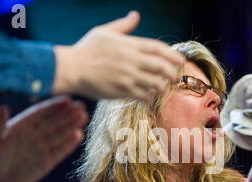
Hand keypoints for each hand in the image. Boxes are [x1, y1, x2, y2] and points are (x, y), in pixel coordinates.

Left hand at [0, 96, 87, 181]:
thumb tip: (2, 107)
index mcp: (23, 125)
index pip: (41, 113)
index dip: (54, 106)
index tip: (67, 99)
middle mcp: (36, 133)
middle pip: (55, 121)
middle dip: (68, 114)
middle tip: (81, 106)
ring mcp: (43, 147)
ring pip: (60, 134)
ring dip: (72, 126)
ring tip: (84, 117)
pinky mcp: (48, 161)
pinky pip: (61, 151)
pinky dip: (69, 144)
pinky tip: (78, 136)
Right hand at [53, 11, 184, 101]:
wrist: (71, 68)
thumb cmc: (86, 49)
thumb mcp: (104, 31)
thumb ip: (123, 25)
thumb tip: (135, 15)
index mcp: (129, 44)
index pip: (158, 48)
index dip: (173, 55)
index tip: (180, 61)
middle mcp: (131, 60)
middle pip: (161, 66)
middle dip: (172, 73)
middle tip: (175, 77)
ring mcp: (127, 76)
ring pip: (155, 83)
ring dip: (162, 86)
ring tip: (162, 88)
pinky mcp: (122, 90)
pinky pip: (143, 95)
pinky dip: (149, 97)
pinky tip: (148, 96)